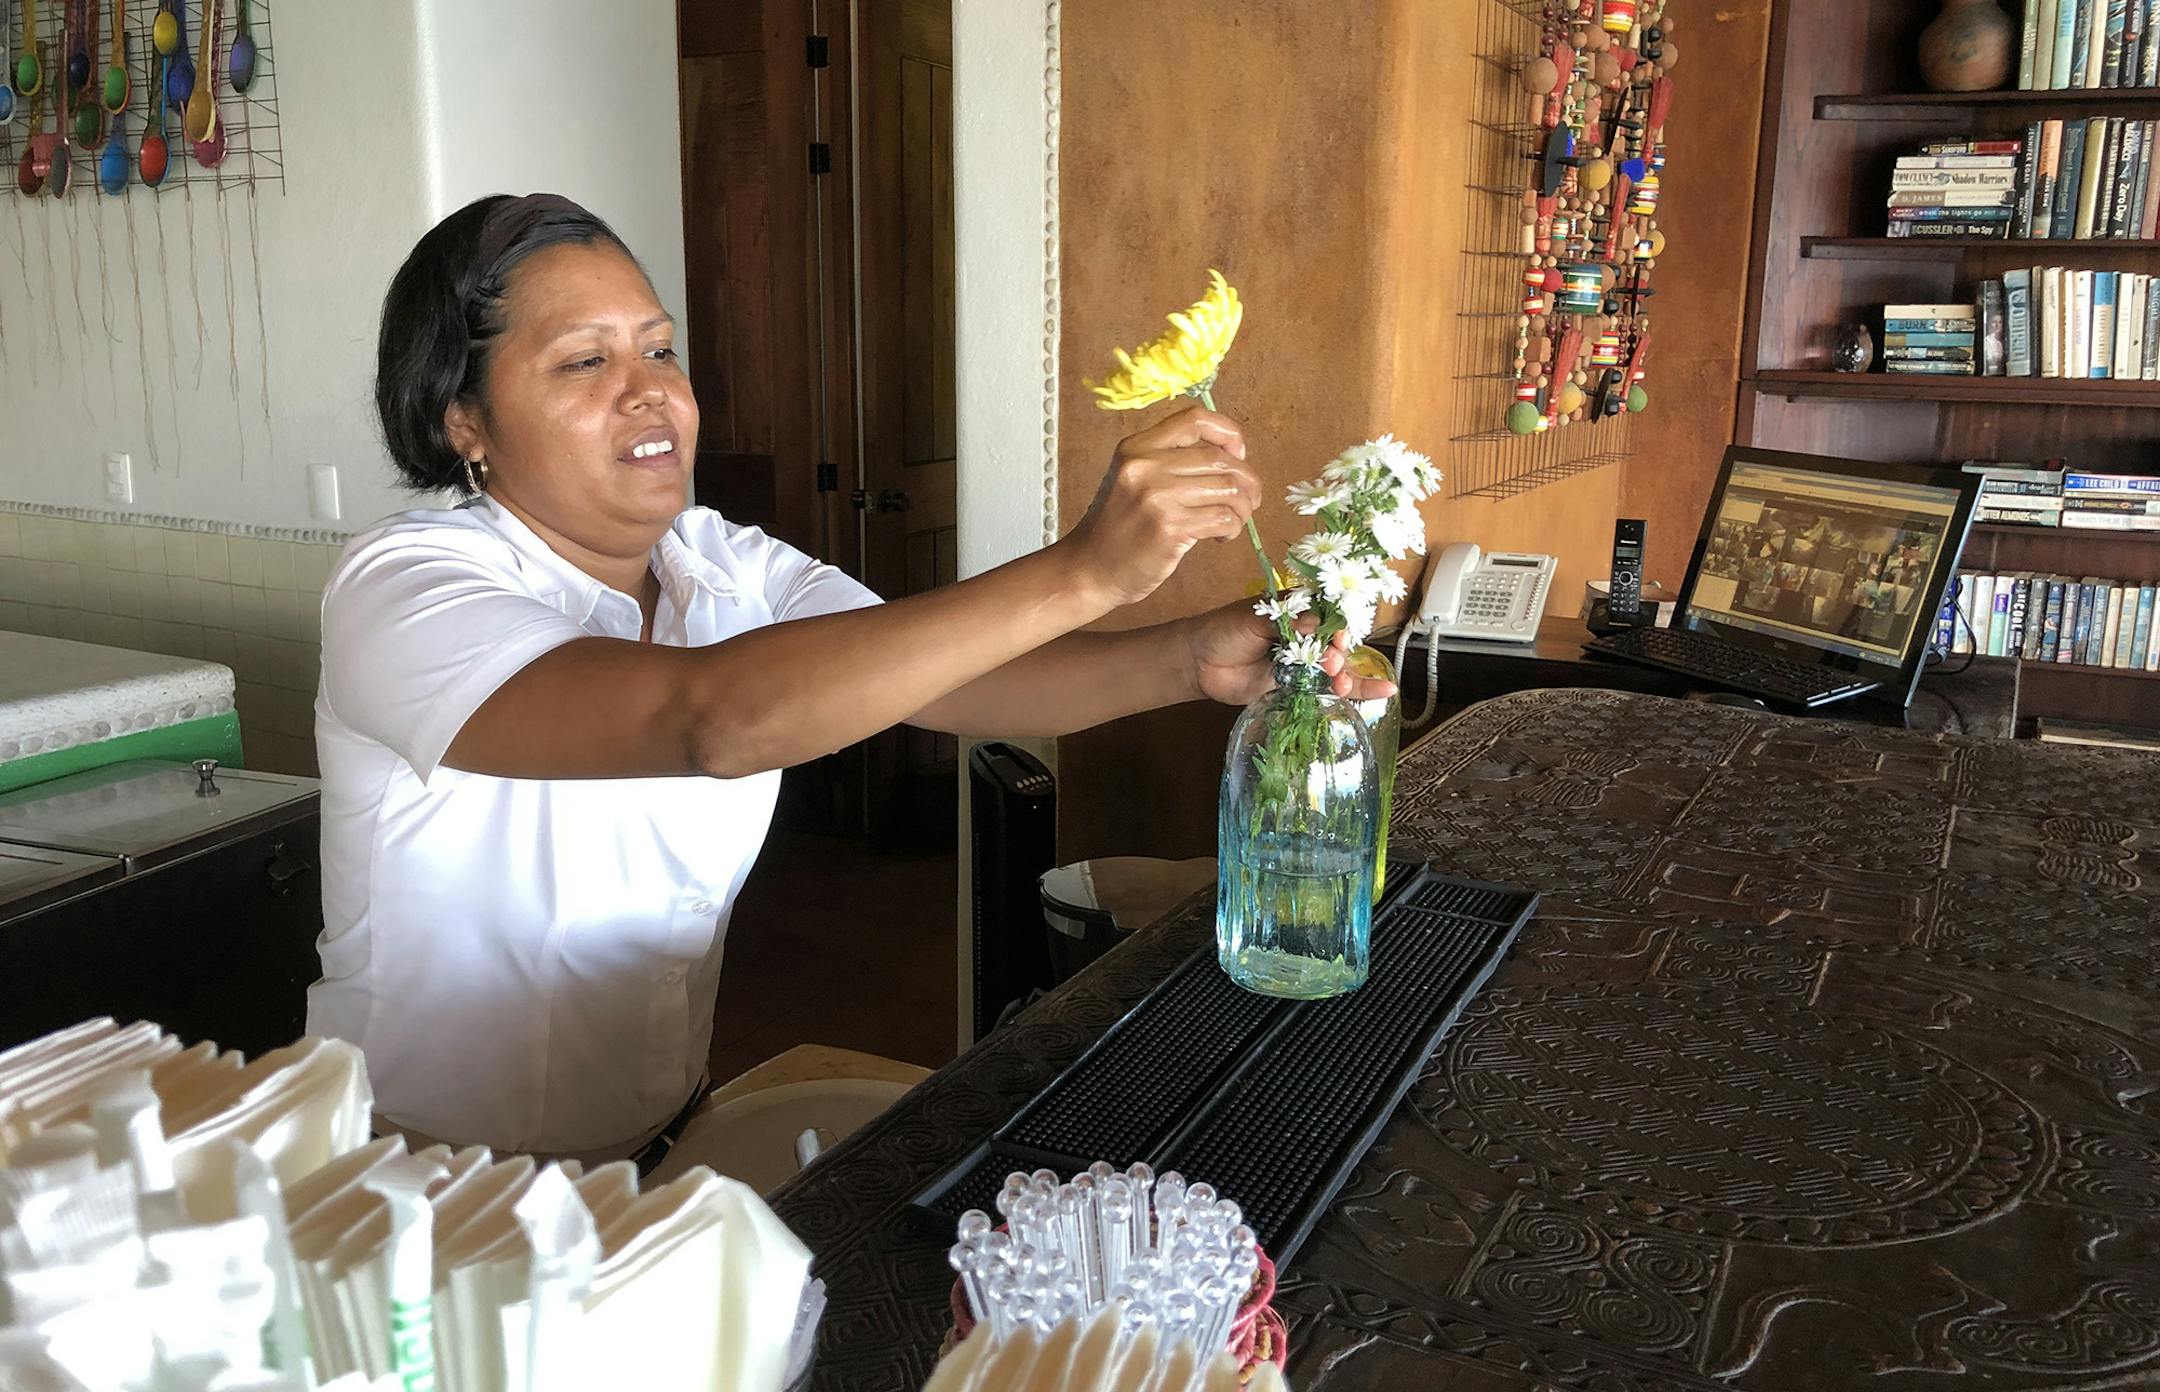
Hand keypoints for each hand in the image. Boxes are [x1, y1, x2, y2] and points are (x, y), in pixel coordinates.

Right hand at [1062, 406, 1261, 609]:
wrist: (1090, 569)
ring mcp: (1156, 497)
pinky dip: (1232, 528)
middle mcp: (1145, 466)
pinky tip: (1221, 536)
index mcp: (1137, 447)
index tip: (1239, 455)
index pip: (1195, 419)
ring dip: (1242, 508)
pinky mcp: (1169, 528)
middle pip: (1220, 459)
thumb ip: (1170, 462)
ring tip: (1234, 521)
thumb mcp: (1132, 478)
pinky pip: (1222, 519)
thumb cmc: (1118, 527)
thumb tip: (1233, 458)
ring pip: (1228, 489)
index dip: (1228, 433)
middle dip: (1247, 480)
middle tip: (1250, 499)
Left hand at [1185, 600, 1400, 706]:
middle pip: (1338, 640)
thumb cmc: (1224, 630)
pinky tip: (1384, 693)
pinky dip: (1357, 690)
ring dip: (1346, 674)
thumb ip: (1286, 618)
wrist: (1199, 664)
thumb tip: (1318, 620)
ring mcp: (1305, 659)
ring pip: (1338, 665)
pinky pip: (1330, 686)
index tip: (1336, 636)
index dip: (1339, 623)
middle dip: (1340, 652)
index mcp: (1298, 607)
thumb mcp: (1253, 617)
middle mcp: (1306, 632)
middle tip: (1330, 662)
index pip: (1331, 610)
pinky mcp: (1300, 683)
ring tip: (1340, 684)